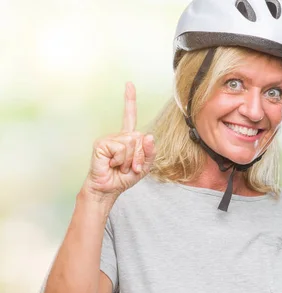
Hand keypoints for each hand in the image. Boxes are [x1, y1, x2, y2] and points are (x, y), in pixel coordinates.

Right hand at [83, 82, 155, 200]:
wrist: (109, 189)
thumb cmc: (124, 177)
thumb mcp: (145, 166)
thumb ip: (150, 152)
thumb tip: (148, 135)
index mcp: (127, 138)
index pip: (129, 115)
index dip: (129, 100)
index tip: (129, 84)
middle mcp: (118, 136)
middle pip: (140, 137)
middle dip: (140, 156)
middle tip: (130, 167)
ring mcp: (109, 139)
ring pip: (132, 142)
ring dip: (130, 159)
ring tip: (120, 166)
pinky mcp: (101, 144)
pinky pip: (121, 148)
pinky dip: (121, 160)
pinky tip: (112, 164)